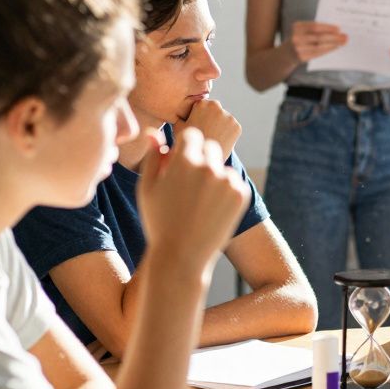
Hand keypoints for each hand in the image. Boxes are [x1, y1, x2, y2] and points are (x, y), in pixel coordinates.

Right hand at [137, 128, 250, 274]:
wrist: (182, 255)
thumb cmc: (158, 221)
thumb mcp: (148, 188)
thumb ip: (153, 157)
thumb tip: (155, 133)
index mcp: (184, 161)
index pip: (191, 135)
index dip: (185, 146)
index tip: (180, 160)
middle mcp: (209, 167)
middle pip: (210, 147)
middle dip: (201, 158)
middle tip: (190, 182)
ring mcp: (228, 181)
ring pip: (223, 167)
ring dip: (214, 175)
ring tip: (199, 200)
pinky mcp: (241, 195)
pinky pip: (234, 182)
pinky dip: (226, 190)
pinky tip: (211, 207)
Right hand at [176, 98, 240, 159]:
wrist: (203, 160)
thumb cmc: (187, 144)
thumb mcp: (178, 127)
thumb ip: (181, 115)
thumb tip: (181, 110)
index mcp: (201, 104)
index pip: (203, 105)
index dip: (198, 116)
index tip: (197, 125)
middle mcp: (217, 107)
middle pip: (215, 110)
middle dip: (211, 118)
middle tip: (205, 132)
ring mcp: (229, 117)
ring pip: (224, 119)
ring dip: (219, 125)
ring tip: (210, 138)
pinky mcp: (237, 127)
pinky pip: (231, 128)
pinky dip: (227, 133)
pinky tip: (218, 141)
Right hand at [286, 21, 347, 61]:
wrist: (285, 54)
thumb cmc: (299, 39)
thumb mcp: (302, 31)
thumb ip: (315, 29)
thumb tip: (336, 30)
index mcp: (297, 26)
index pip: (315, 26)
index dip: (328, 28)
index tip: (338, 29)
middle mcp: (296, 36)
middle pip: (319, 36)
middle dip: (334, 37)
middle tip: (345, 37)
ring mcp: (298, 48)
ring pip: (319, 46)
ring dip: (334, 44)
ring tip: (343, 42)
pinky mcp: (301, 57)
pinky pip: (318, 53)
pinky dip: (328, 49)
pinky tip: (336, 47)